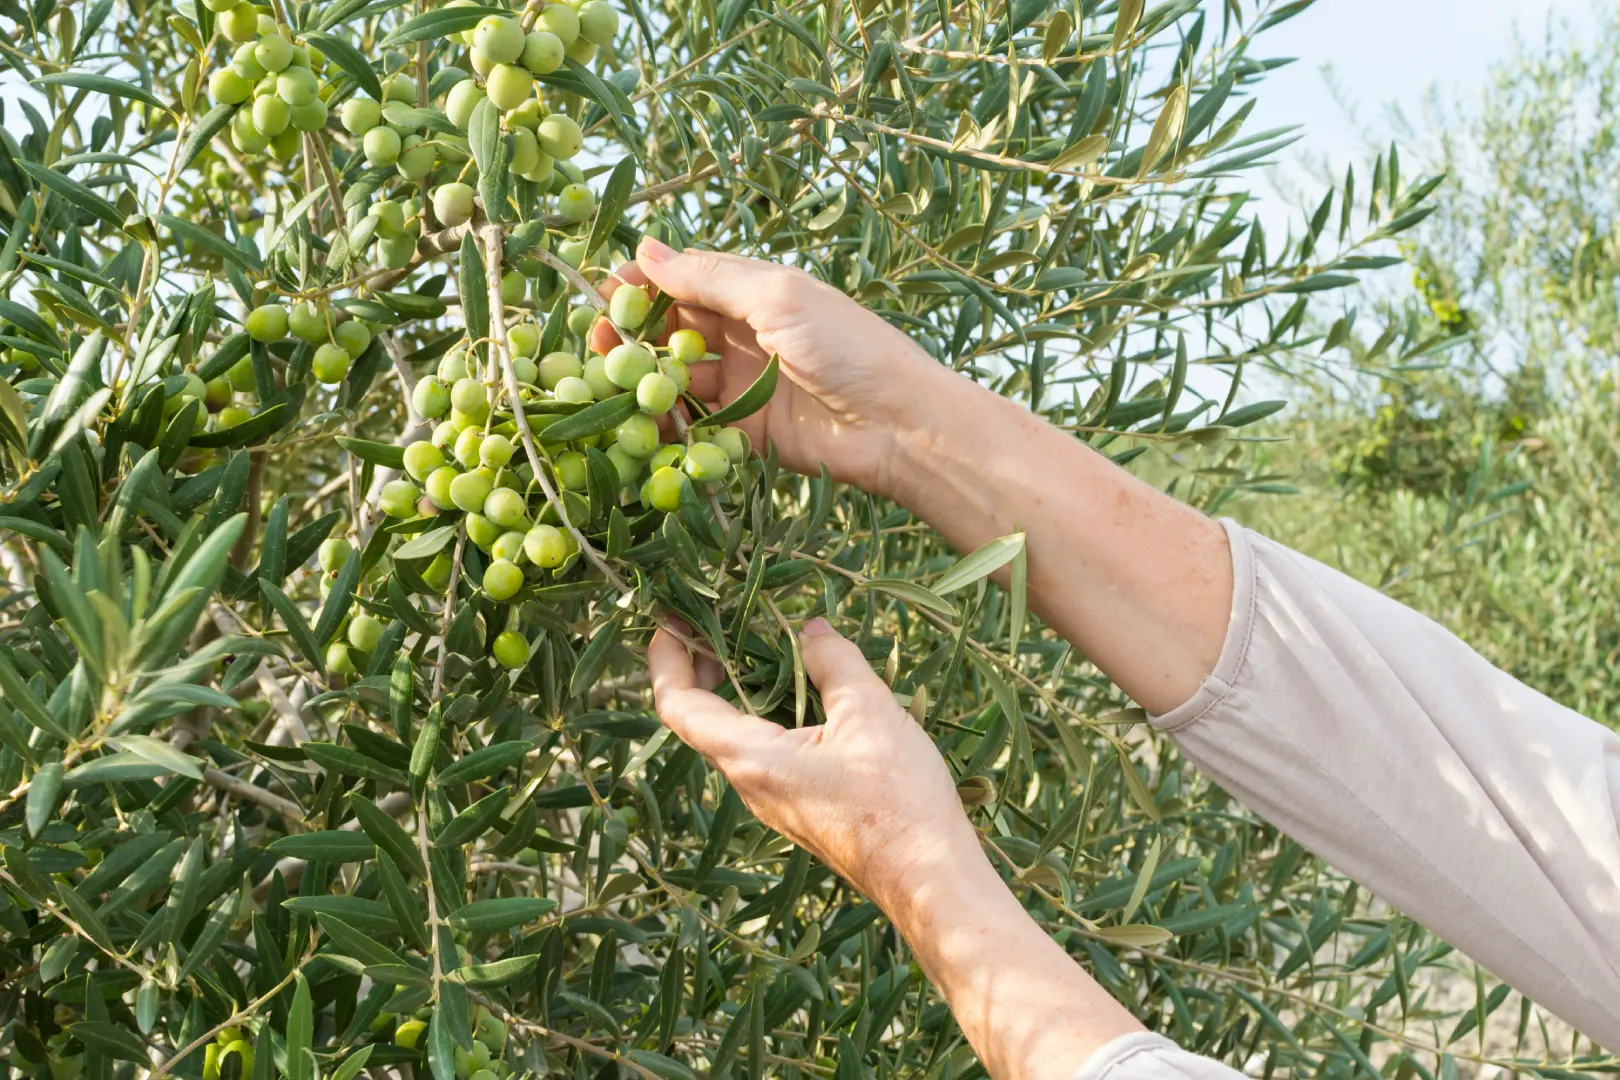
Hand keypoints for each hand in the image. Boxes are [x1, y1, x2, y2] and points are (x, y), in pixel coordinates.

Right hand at [590, 237, 954, 494]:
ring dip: (644, 381)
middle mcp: (743, 334)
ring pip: (676, 378)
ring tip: (614, 389)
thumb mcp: (778, 296)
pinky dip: (669, 424)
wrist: (899, 424)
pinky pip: (695, 424)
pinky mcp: (746, 430)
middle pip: (669, 330)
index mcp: (752, 291)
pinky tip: (647, 425)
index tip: (601, 297)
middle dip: (630, 337)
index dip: (639, 286)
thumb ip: (710, 278)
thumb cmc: (848, 346)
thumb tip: (646, 250)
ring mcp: (743, 383)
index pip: (680, 280)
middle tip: (596, 350)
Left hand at [647, 616, 981, 910]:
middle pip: (701, 720)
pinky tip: (806, 694)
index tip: (673, 619)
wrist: (928, 879)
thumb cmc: (897, 799)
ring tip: (761, 646)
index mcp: (751, 758)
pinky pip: (767, 754)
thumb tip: (811, 629)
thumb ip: (834, 662)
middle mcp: (750, 785)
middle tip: (716, 621)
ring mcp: (774, 803)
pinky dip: (770, 714)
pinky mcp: (800, 811)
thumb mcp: (868, 713)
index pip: (678, 705)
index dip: (667, 658)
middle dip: (701, 666)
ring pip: (736, 738)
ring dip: (739, 689)